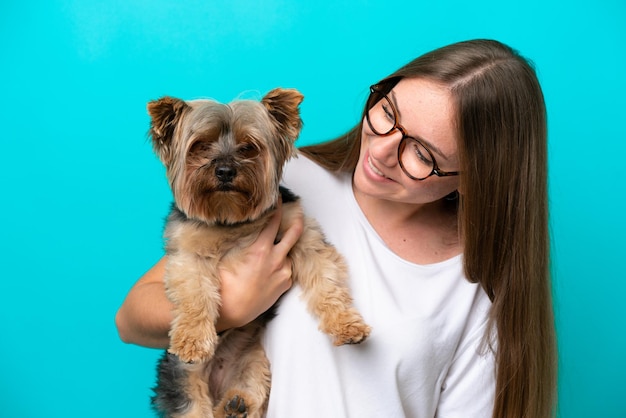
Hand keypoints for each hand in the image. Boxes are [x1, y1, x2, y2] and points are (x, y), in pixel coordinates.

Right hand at [217, 200, 303, 329]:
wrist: (233, 312)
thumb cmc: (225, 285)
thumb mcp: (226, 257)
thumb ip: (237, 240)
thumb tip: (238, 225)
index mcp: (261, 249)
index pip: (273, 221)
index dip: (276, 207)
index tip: (277, 198)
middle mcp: (276, 259)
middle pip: (293, 233)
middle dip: (297, 220)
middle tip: (297, 211)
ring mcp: (283, 272)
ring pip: (287, 253)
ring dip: (282, 249)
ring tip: (272, 250)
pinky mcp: (286, 284)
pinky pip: (286, 269)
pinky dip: (280, 265)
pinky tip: (268, 269)